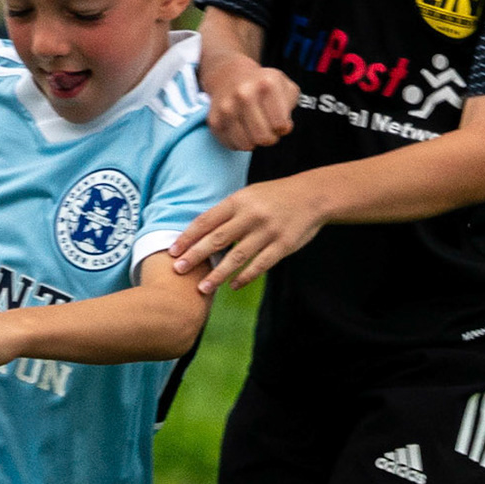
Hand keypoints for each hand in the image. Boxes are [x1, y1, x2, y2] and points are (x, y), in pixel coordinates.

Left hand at [170, 178, 326, 294]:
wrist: (312, 195)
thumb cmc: (274, 196)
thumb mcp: (248, 195)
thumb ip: (227, 212)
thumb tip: (199, 231)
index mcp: (238, 201)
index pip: (206, 221)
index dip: (188, 237)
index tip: (171, 251)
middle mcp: (251, 216)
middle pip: (217, 239)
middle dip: (195, 256)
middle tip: (177, 270)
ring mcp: (268, 231)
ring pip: (237, 257)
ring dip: (218, 274)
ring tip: (202, 288)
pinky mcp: (283, 245)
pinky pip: (261, 264)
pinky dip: (245, 277)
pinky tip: (233, 285)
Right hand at [204, 55, 298, 151]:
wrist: (229, 76)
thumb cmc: (263, 86)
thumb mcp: (285, 87)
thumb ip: (291, 106)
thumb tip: (283, 128)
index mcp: (267, 84)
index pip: (281, 125)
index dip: (283, 127)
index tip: (279, 119)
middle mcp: (245, 93)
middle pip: (264, 138)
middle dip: (269, 137)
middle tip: (266, 127)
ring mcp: (227, 107)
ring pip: (247, 145)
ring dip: (253, 141)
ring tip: (252, 127)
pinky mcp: (214, 120)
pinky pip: (232, 145)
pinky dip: (238, 141)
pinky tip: (240, 128)